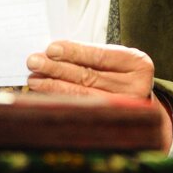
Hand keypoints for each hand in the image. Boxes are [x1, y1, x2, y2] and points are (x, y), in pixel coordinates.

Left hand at [26, 40, 172, 149]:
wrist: (138, 103)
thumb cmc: (120, 75)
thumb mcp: (114, 59)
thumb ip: (89, 55)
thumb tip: (51, 53)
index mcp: (138, 64)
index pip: (101, 56)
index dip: (74, 52)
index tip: (51, 49)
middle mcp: (136, 87)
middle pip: (89, 76)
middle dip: (57, 68)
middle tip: (34, 62)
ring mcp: (126, 109)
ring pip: (83, 95)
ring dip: (54, 86)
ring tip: (34, 80)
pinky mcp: (112, 124)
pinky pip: (80, 110)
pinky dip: (60, 101)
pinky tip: (44, 95)